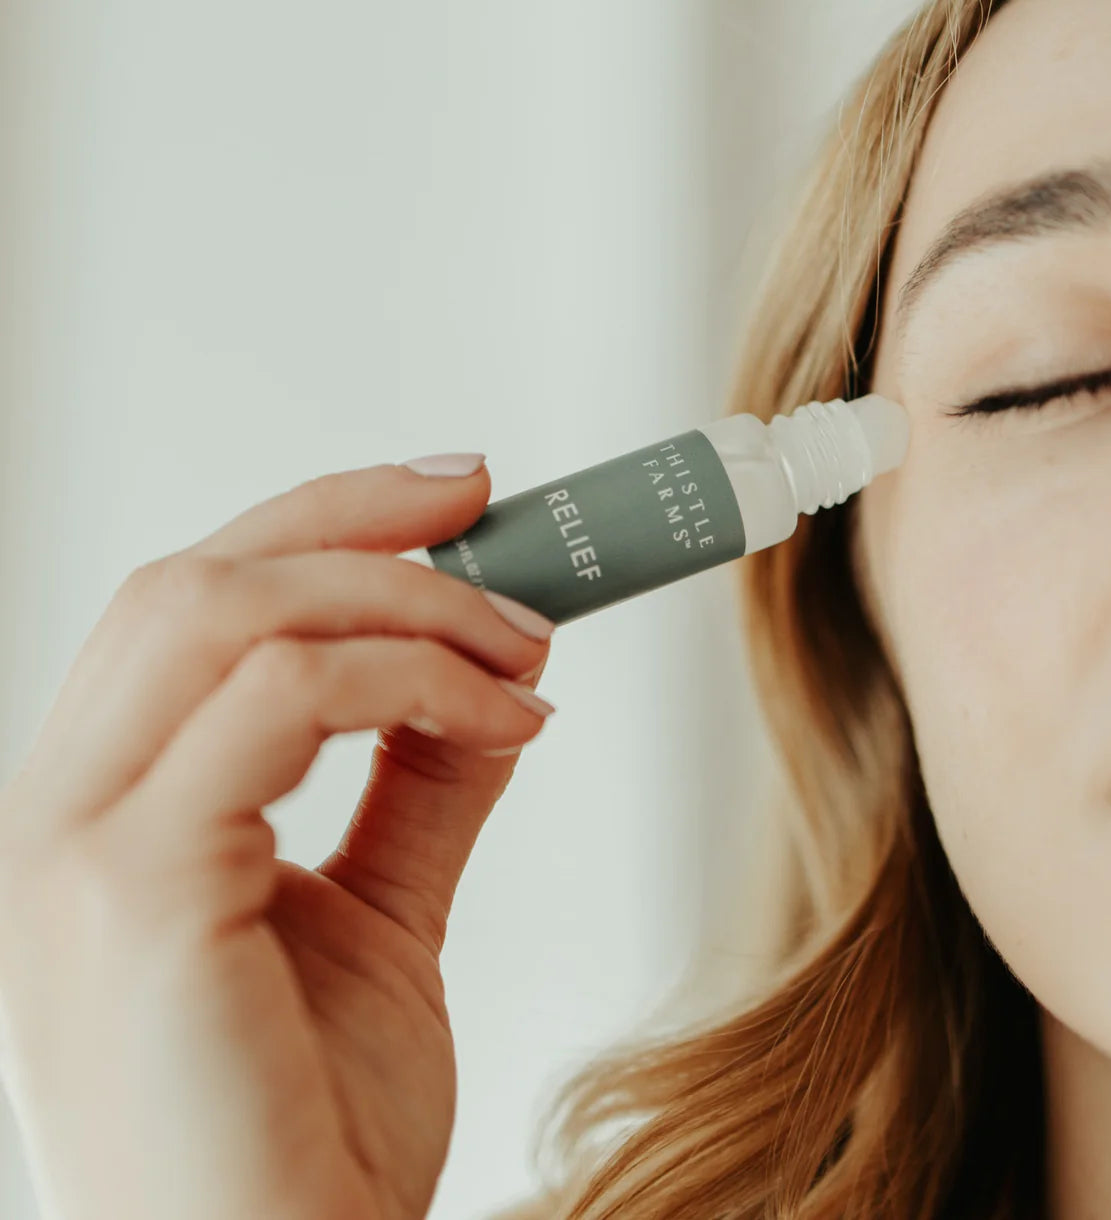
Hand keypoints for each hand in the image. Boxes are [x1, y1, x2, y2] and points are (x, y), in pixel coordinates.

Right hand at [0, 457, 555, 1219]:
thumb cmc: (311, 1126)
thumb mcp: (379, 920)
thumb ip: (417, 793)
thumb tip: (488, 689)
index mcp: (109, 809)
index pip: (193, 608)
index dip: (320, 528)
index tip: (450, 505)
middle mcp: (63, 811)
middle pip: (193, 580)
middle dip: (356, 521)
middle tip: (492, 509)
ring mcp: (78, 848)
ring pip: (226, 613)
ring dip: (405, 600)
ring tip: (525, 642)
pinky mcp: (135, 889)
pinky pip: (279, 702)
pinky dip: (412, 679)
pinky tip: (508, 717)